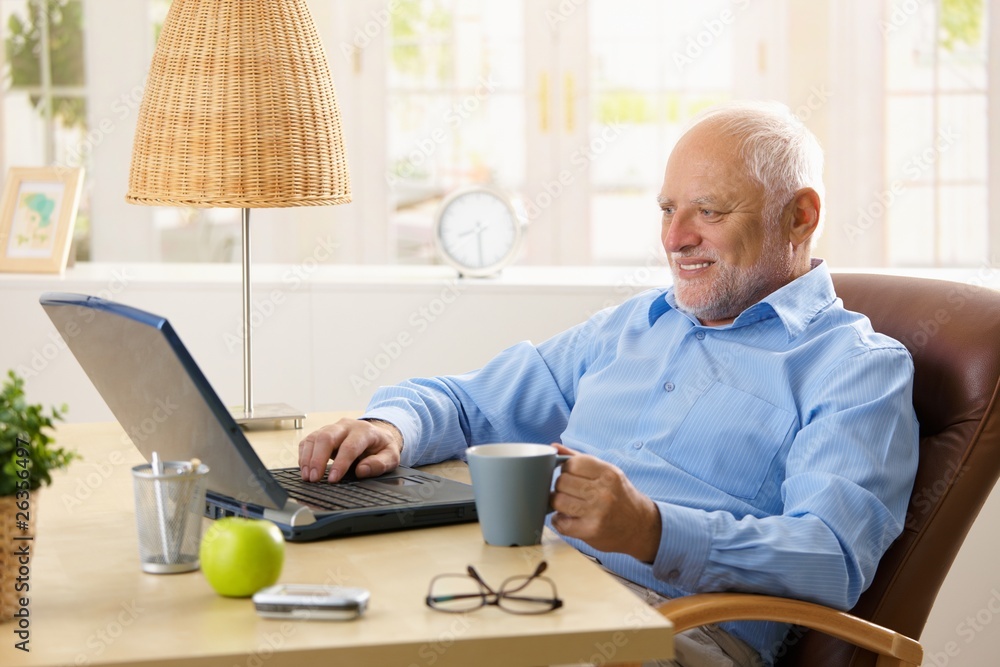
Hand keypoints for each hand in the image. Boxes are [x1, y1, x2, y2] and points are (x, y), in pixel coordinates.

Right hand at [298, 418, 402, 482]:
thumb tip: (362, 470)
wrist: (376, 435)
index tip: (333, 479)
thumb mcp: (391, 456)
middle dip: (318, 459)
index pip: (349, 446)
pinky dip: (304, 455)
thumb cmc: (381, 447)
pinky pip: (309, 440)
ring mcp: (332, 428)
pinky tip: (305, 468)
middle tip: (314, 479)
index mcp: (364, 431)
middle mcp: (346, 426)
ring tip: (307, 477)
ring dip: (308, 458)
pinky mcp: (322, 432)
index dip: (340, 463)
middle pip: (327, 437)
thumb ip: (380, 464)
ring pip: (315, 437)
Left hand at [550, 444, 661, 562]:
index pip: (572, 464)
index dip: (567, 469)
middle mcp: (604, 492)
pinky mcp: (590, 531)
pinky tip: (568, 519)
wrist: (641, 526)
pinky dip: (559, 521)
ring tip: (568, 505)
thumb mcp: (607, 472)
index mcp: (608, 473)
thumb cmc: (620, 496)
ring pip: (558, 501)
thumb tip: (553, 447)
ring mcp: (597, 512)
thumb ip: (580, 459)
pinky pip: (560, 523)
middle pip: (562, 482)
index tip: (572, 476)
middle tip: (571, 492)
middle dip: (561, 487)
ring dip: (559, 504)